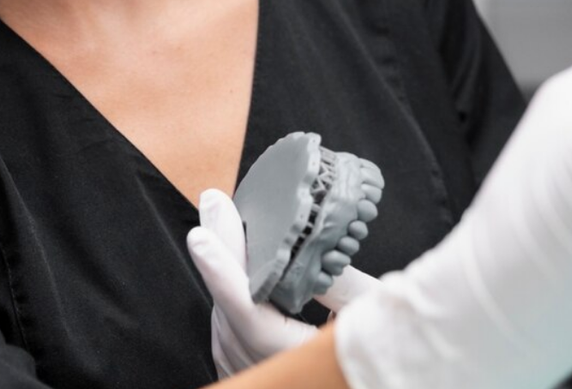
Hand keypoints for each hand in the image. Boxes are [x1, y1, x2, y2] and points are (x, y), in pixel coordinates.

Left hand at [188, 188, 380, 375]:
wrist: (359, 387)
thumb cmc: (371, 359)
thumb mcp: (370, 322)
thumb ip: (345, 289)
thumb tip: (318, 243)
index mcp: (290, 358)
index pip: (247, 315)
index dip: (223, 273)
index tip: (201, 237)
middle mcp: (259, 366)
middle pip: (228, 302)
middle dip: (222, 246)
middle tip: (215, 201)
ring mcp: (243, 368)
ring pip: (225, 309)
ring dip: (225, 263)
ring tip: (224, 216)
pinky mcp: (241, 364)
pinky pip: (229, 321)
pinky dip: (232, 286)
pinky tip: (237, 255)